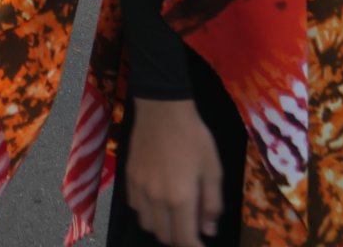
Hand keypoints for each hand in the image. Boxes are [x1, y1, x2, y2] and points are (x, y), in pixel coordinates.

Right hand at [124, 98, 224, 246]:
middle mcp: (156, 198)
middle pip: (165, 236)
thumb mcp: (213, 170)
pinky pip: (136, 207)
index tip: (202, 245)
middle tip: (192, 227)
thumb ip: (212, 204)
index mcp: (180, 198)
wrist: (162, 109)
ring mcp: (140, 188)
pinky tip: (158, 200)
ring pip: (148, 224)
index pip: (185, 239)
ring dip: (162, 227)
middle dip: (180, 238)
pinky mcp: (129, 177)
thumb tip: (209, 230)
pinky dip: (148, 212)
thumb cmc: (193, 138)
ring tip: (175, 215)